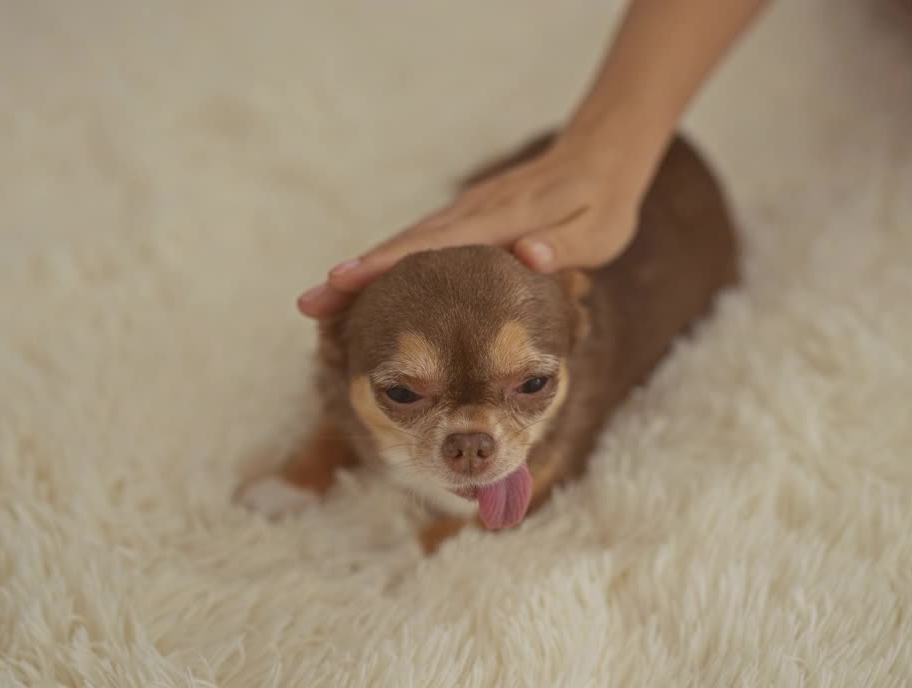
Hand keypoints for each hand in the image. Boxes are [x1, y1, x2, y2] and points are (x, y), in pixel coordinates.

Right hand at [296, 134, 645, 318]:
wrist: (601, 156)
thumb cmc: (603, 202)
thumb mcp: (598, 231)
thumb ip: (564, 246)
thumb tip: (528, 256)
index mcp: (501, 219)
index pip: (433, 245)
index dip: (386, 265)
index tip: (342, 281)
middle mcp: (472, 212)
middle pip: (403, 245)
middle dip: (354, 276)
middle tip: (308, 307)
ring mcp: (466, 213)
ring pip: (405, 243)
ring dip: (362, 272)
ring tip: (321, 307)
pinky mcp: (467, 219)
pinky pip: (419, 243)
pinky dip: (387, 263)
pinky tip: (366, 289)